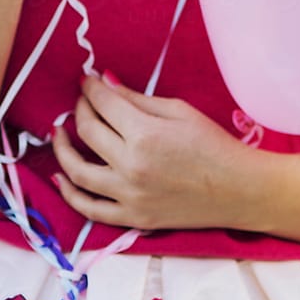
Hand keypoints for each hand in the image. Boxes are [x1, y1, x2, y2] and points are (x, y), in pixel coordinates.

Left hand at [50, 69, 257, 230]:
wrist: (240, 189)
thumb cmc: (214, 144)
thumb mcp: (178, 111)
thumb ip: (136, 98)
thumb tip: (103, 83)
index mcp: (144, 134)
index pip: (102, 104)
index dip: (89, 88)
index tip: (86, 81)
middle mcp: (131, 166)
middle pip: (87, 132)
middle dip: (80, 110)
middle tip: (83, 102)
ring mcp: (130, 196)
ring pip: (78, 173)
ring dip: (63, 150)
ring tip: (60, 134)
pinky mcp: (133, 218)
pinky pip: (90, 209)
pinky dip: (70, 194)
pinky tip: (61, 177)